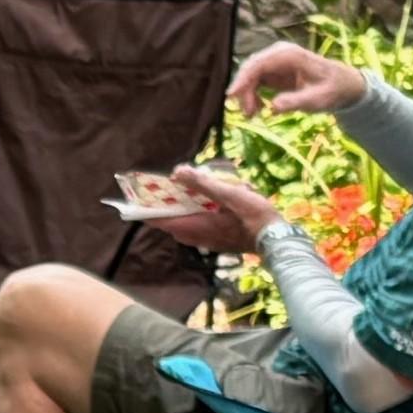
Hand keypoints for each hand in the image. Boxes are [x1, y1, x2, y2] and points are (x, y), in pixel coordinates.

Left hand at [151, 164, 275, 253]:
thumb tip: (178, 171)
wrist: (276, 238)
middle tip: (166, 188)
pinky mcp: (218, 240)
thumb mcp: (228, 193)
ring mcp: (207, 241)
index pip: (160, 221)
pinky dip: (197, 215)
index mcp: (194, 227)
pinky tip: (209, 202)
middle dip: (167, 206)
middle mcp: (196, 237)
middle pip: (171, 222)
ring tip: (188, 192)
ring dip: (184, 210)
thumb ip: (202, 183)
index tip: (136, 199)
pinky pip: (199, 227)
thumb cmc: (252, 216)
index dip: (146, 210)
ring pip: (186, 225)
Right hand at [230, 39, 366, 119]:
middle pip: (250, 69)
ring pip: (250, 76)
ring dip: (247, 95)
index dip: (243, 78)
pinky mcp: (273, 71)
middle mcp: (279, 54)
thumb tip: (273, 106)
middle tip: (249, 115)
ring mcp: (275, 62)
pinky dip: (253, 95)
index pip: (259, 63)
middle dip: (244, 91)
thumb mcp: (319, 99)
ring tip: (254, 115)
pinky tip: (260, 109)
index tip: (232, 96)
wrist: (343, 85)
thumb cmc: (333, 90)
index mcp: (290, 55)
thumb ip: (297, 101)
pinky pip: (254, 82)